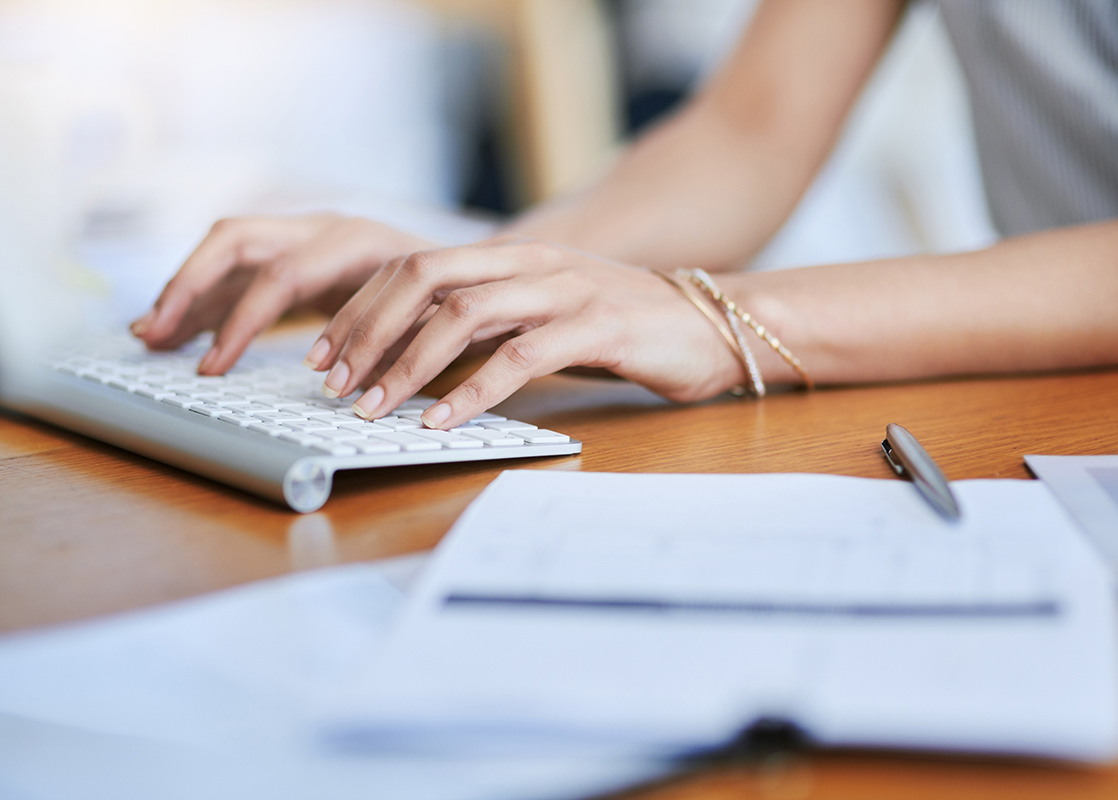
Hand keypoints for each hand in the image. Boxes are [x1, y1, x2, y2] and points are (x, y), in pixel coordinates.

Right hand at [130, 214, 435, 373]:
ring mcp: (308, 239)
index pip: (280, 275)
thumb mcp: (437, 319)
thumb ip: (396, 343)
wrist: (476, 268)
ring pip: (229, 252)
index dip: (242, 323)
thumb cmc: (458, 296)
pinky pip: (243, 273)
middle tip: (153, 334)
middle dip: (188, 286)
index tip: (214, 368)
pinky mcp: (300, 258)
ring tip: (149, 335)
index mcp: (356, 241)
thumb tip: (355, 385)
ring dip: (186, 290)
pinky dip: (210, 300)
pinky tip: (182, 332)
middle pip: (235, 240)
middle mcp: (324, 229)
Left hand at [303, 238, 744, 427]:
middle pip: (424, 279)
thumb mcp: (549, 313)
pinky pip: (520, 356)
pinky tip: (443, 420)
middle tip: (335, 382)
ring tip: (374, 408)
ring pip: (464, 314)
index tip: (327, 353)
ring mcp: (565, 289)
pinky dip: (473, 391)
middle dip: (368, 331)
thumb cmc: (629, 328)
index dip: (362, 308)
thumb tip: (424, 356)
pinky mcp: (598, 326)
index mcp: (514, 256)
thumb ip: (496, 321)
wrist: (716, 324)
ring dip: (407, 365)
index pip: (416, 267)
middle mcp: (532, 262)